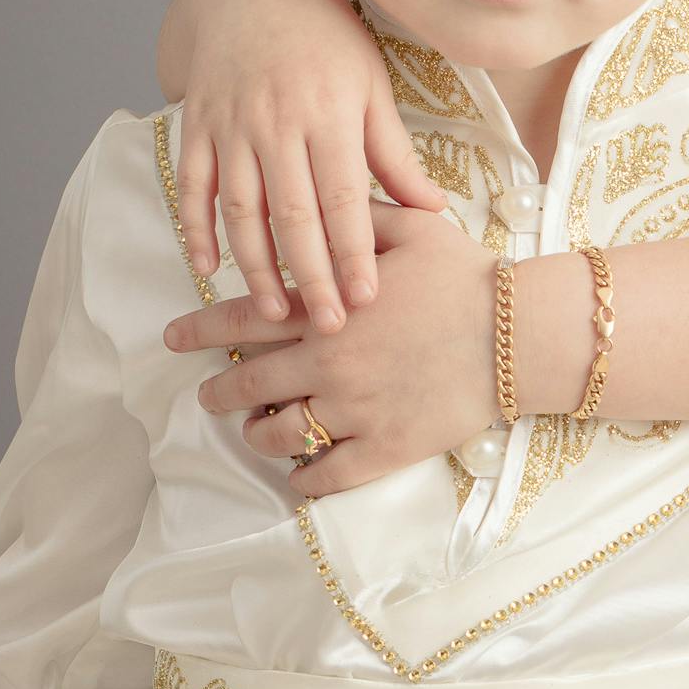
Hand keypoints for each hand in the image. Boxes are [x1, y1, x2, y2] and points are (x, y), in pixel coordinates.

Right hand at [166, 0, 444, 324]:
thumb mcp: (371, 87)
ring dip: (254, 266)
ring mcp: (231, 125)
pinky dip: (197, 229)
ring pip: (240, 210)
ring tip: (272, 312)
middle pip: (292, 216)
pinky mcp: (198, 126)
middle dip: (310, 277)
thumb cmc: (327, 40)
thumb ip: (394, 153)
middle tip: (326, 328)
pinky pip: (194, 187)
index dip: (353, 253)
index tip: (365, 300)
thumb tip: (433, 210)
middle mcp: (276, 122)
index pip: (343, 199)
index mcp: (328, 115)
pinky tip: (208, 269)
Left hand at [168, 215, 593, 498]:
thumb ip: (358, 216)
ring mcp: (355, 409)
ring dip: (257, 434)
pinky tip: (297, 477)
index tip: (171, 337)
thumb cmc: (468, 276)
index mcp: (327, 306)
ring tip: (253, 432)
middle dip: (219, 390)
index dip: (199, 328)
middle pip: (248, 381)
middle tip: (208, 395)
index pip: (242, 319)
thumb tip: (323, 209)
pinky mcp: (385, 447)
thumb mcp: (411, 227)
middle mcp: (329, 360)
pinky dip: (304, 479)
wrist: (518, 334)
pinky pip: (328, 474)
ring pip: (281, 432)